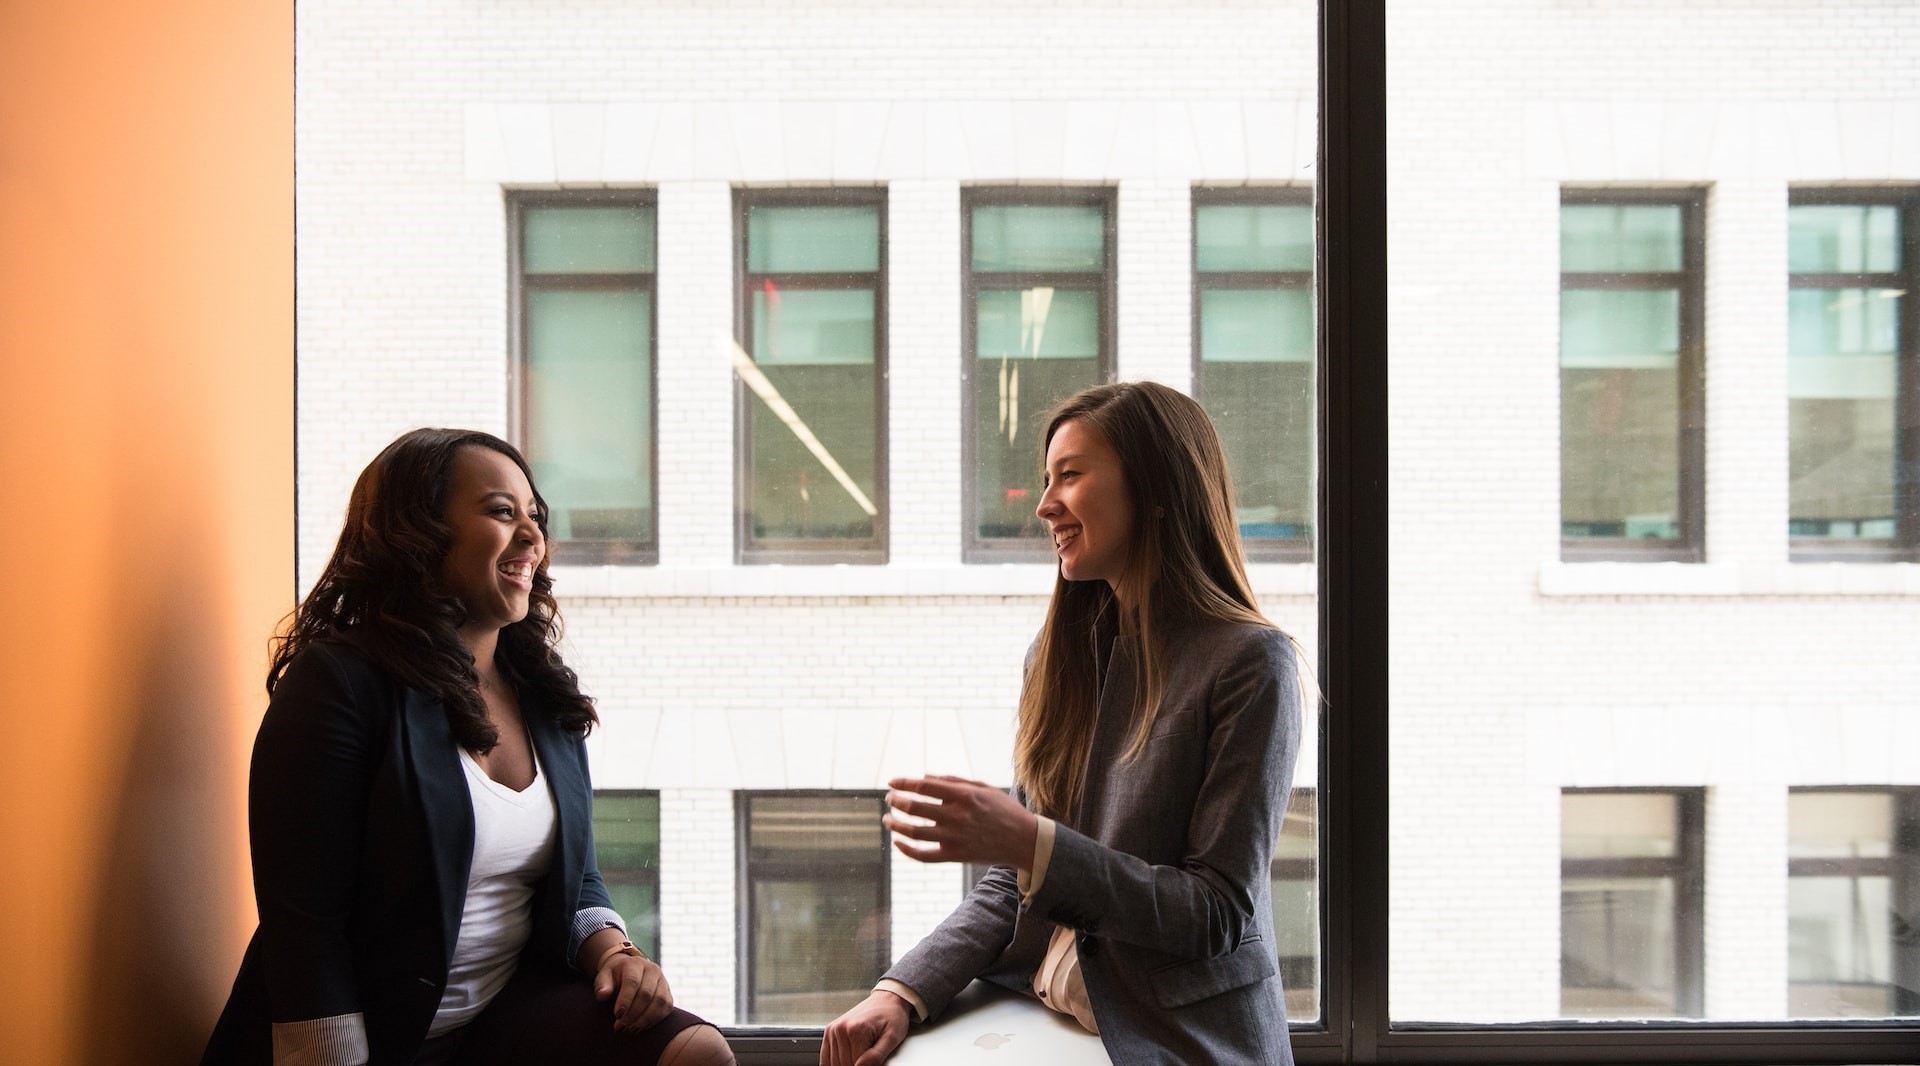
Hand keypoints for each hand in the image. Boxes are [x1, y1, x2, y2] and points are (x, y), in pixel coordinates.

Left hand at [594, 951, 673, 1031]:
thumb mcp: (604, 977)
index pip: (633, 981)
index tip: (617, 1015)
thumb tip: (602, 995)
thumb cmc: (614, 977)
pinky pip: (666, 1008)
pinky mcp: (668, 993)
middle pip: (646, 994)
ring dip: (644, 1019)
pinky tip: (641, 1027)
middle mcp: (653, 970)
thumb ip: (602, 985)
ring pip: (659, 1002)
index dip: (626, 1000)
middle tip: (620, 1027)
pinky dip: (654, 1020)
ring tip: (630, 1029)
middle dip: (633, 1013)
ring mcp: (663, 981)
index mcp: (635, 964)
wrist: (630, 972)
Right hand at [821, 989, 910, 1065]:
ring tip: (862, 1054)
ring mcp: (833, 1029)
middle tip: (870, 1057)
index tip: (875, 1062)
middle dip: (857, 1065)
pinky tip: (847, 1059)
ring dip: (847, 1063)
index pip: (855, 1065)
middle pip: (845, 1064)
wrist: (887, 1000)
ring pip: (835, 1063)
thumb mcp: (892, 1038)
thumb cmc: (893, 1018)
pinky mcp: (829, 1030)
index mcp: (856, 1030)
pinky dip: (834, 1063)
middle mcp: (841, 1028)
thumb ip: (876, 1056)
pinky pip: (825, 1057)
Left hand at [883, 775, 1037, 868]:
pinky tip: (897, 842)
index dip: (904, 783)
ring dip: (895, 824)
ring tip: (887, 819)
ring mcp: (955, 837)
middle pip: (914, 807)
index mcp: (963, 795)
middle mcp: (957, 816)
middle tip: (889, 799)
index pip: (924, 786)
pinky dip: (907, 850)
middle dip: (896, 801)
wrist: (1024, 840)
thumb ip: (953, 781)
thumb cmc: (1004, 810)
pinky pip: (924, 856)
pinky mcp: (955, 855)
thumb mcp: (983, 788)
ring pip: (914, 832)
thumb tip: (924, 777)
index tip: (891, 782)